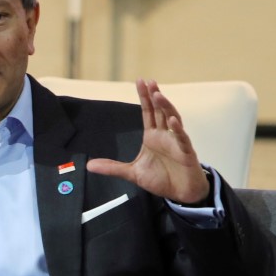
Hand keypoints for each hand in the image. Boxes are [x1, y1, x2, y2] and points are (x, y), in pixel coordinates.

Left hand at [87, 79, 209, 203]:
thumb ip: (112, 167)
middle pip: (160, 111)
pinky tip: (173, 121)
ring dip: (166, 107)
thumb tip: (89, 165)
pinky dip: (178, 130)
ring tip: (158, 95)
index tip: (140, 81)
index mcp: (152, 136)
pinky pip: (182, 139)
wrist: (181, 193)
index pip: (148, 112)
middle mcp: (165, 135)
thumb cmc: (161, 179)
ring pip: (172, 120)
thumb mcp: (132, 173)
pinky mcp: (186, 153)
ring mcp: (176, 142)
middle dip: (154, 96)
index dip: (144, 97)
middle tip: (149, 82)